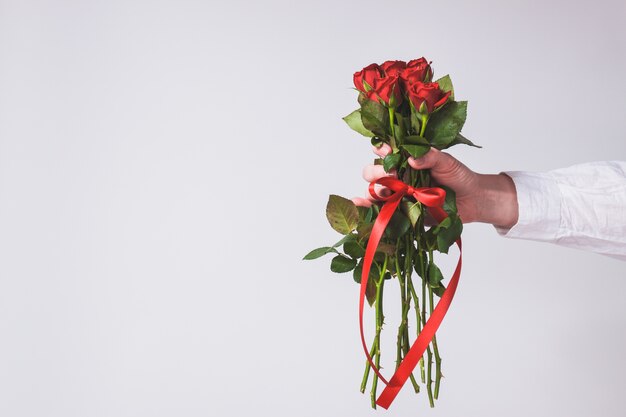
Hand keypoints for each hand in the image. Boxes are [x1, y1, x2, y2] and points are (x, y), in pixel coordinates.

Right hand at [354, 145, 518, 227]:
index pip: (384, 152)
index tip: (388, 151)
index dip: (381, 150)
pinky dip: (367, 211)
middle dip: (376, 173)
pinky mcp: (400, 214)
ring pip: (373, 192)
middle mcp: (397, 177)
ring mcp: (397, 196)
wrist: (472, 201)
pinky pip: (381, 213)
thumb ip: (430, 157)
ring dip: (371, 192)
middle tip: (391, 177)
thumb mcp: (447, 162)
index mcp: (404, 160)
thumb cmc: (459, 177)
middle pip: (372, 173)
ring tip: (382, 193)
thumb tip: (412, 157)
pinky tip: (359, 207)